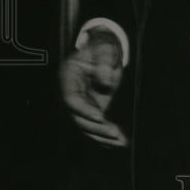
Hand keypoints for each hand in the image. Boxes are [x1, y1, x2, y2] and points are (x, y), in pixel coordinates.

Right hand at [59, 28, 128, 147]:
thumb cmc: (104, 47)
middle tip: (115, 133)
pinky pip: (96, 125)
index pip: (72, 99)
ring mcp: (82, 102)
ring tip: (121, 142)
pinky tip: (120, 143)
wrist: (106, 50)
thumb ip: (104, 63)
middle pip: (78, 117)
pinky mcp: (92, 108)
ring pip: (86, 126)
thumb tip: (104, 83)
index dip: (84, 109)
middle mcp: (72, 92)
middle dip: (96, 128)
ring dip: (102, 136)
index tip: (100, 116)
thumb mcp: (105, 49)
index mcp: (68, 76)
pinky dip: (106, 135)